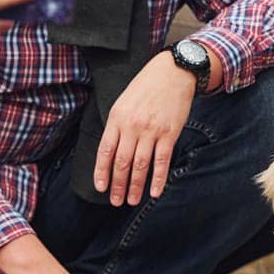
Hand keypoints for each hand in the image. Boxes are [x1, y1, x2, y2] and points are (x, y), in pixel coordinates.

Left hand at [94, 50, 198, 206]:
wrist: (173, 72)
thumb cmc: (146, 86)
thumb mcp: (123, 101)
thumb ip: (117, 124)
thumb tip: (111, 150)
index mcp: (117, 118)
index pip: (105, 151)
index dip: (102, 172)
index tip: (101, 188)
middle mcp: (132, 126)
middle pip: (122, 163)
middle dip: (117, 185)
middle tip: (116, 201)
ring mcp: (151, 131)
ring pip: (140, 165)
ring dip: (135, 186)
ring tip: (132, 200)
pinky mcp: (169, 133)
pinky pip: (162, 161)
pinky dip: (158, 179)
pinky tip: (154, 192)